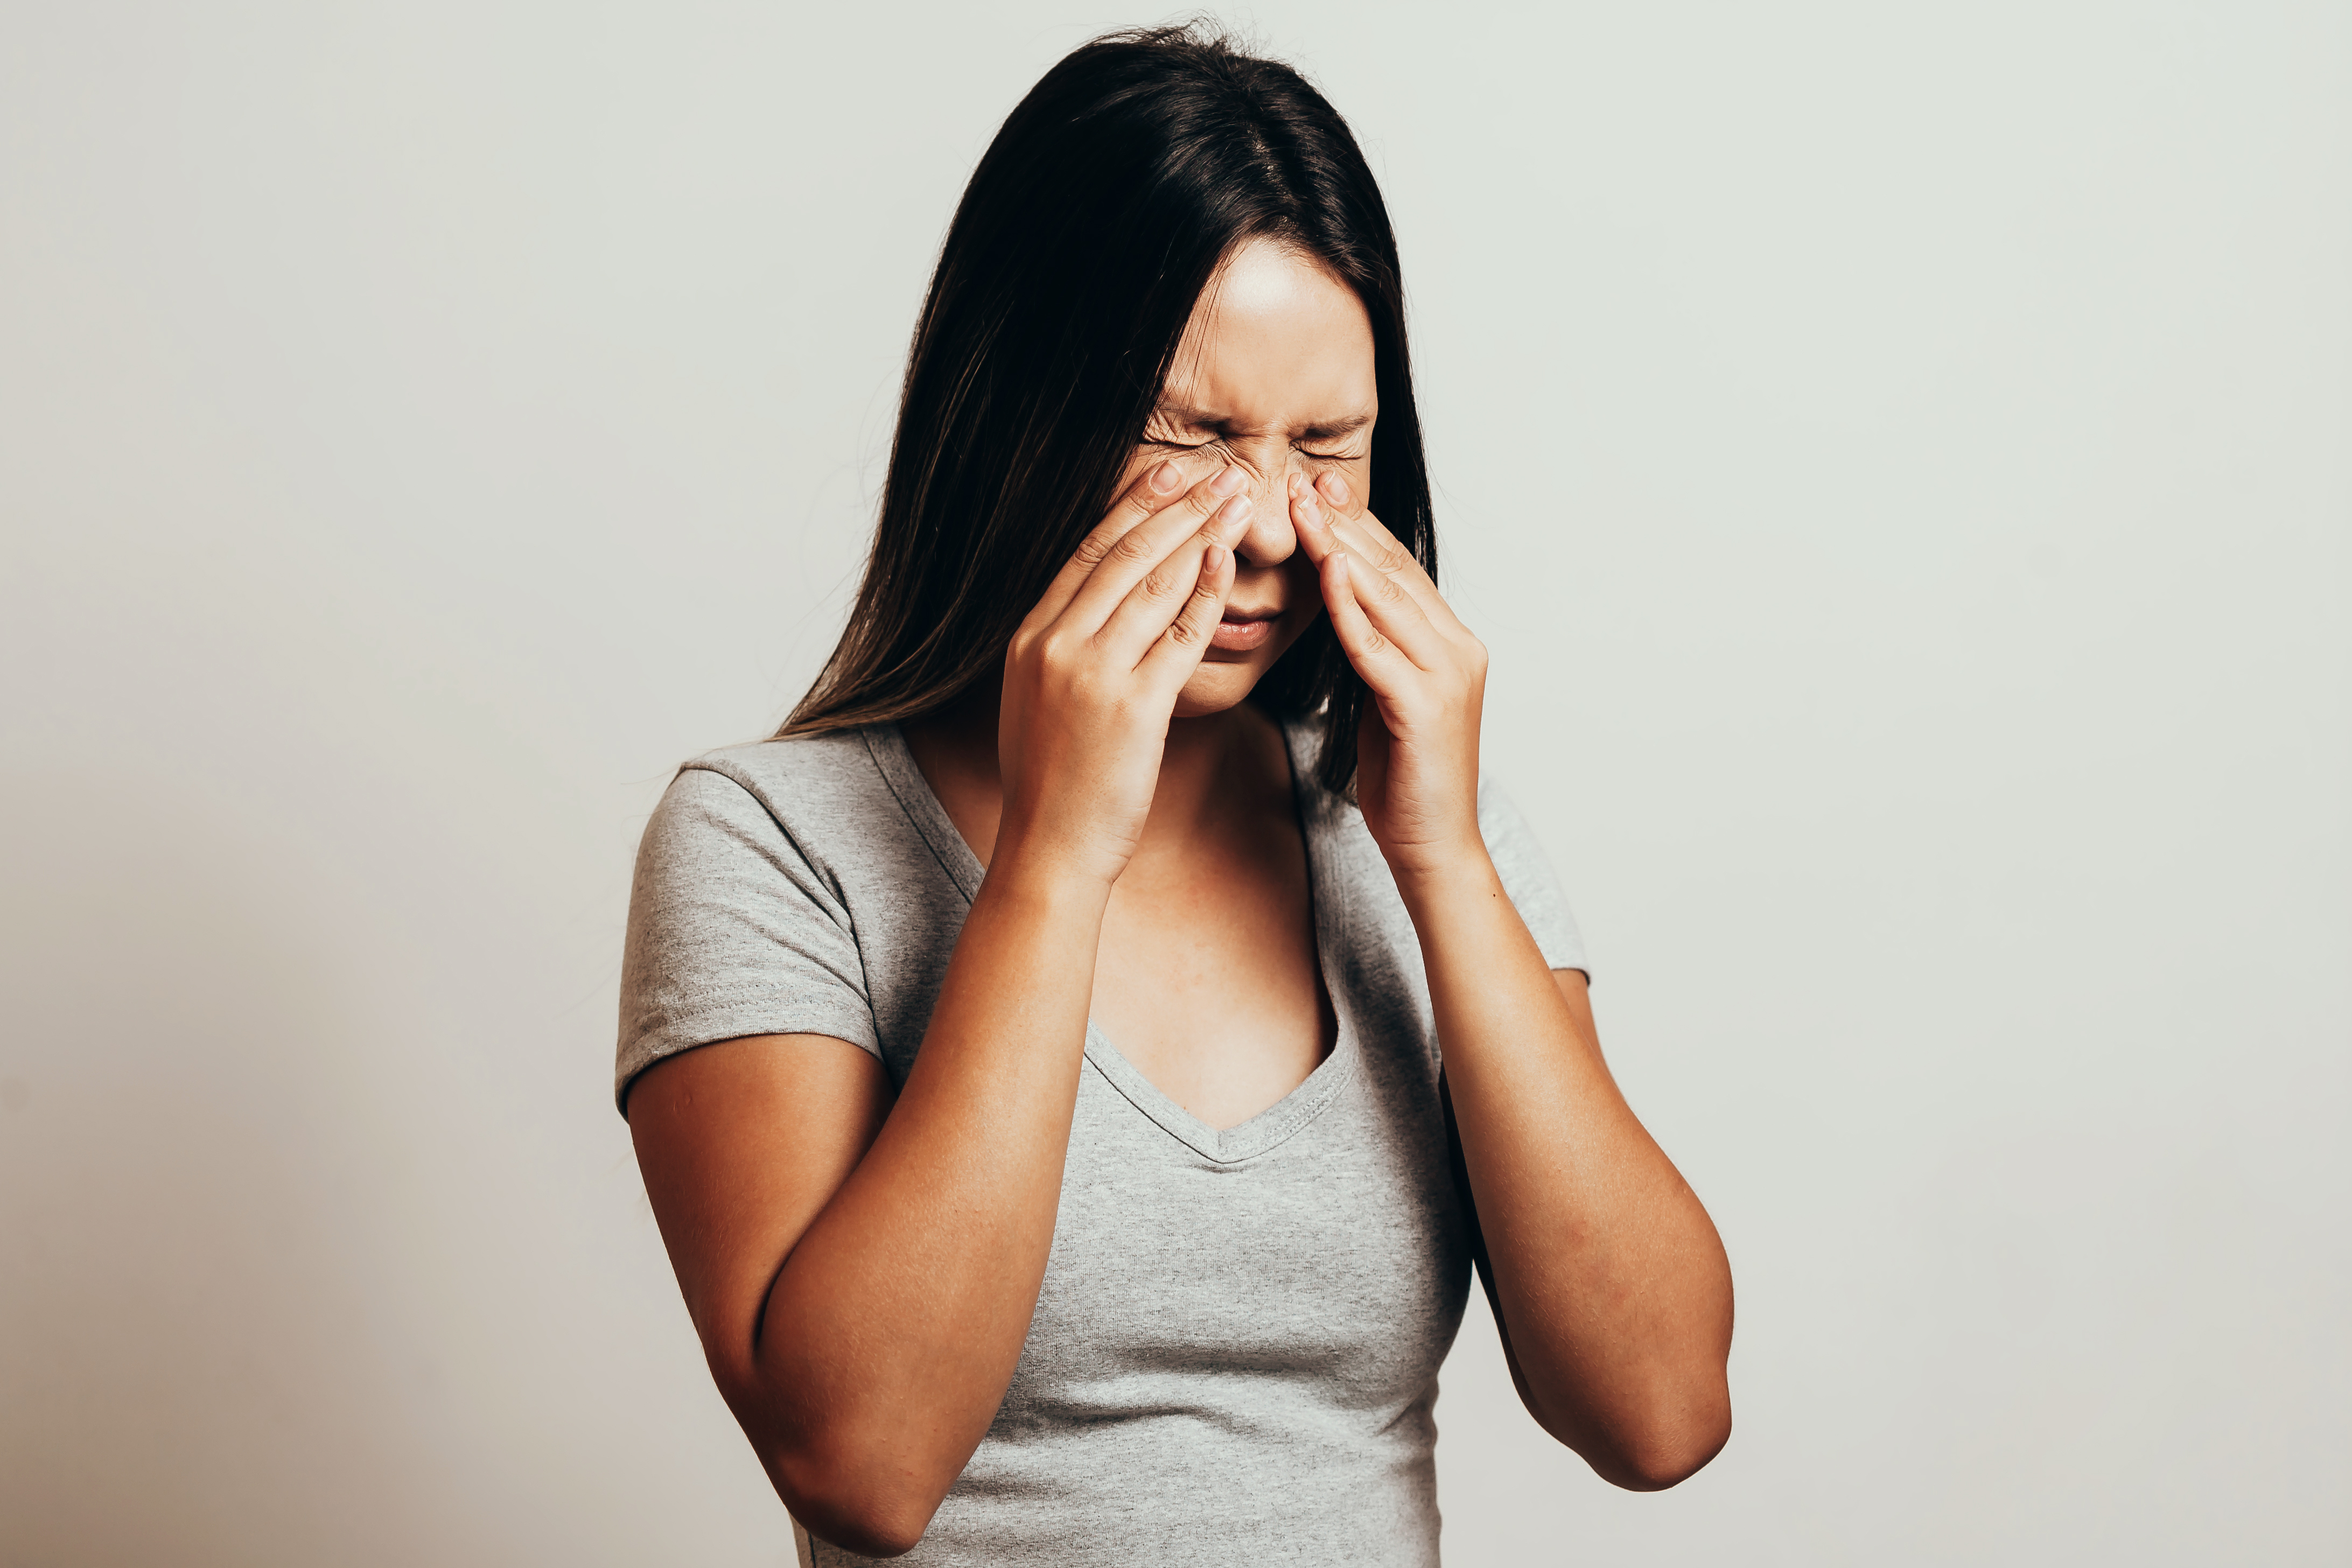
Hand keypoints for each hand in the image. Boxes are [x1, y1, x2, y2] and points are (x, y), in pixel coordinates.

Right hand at [995, 457, 1253, 887]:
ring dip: (1199, 532)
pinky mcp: (1132, 706)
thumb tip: (1087, 614)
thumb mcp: (1036, 702)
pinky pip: (1178, 634)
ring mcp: (1092, 673)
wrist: (1049, 850)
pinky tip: (1227, 560)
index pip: (1085, 555)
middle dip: (1173, 505)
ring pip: (1152, 584)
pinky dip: (1205, 592)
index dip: (1130, 508)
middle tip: (1215, 468)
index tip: (1165, 474)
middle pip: (1121, 555)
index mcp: (1029, 639)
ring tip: (1236, 497)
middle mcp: (1054, 645)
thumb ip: (1059, 652)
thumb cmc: (1053, 786)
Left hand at [1290, 470, 1488, 881]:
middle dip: (1344, 522)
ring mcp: (1448, 676)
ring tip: (1299, 509)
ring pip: (1387, 598)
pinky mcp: (1426, 707)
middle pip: (1393, 570)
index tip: (1312, 487)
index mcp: (1450, 643)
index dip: (1356, 525)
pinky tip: (1324, 573)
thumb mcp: (1382, 700)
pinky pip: (1377, 648)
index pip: (1396, 569)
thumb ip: (1373, 652)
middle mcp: (1458, 648)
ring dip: (1340, 549)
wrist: (1434, 849)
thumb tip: (1341, 609)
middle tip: (1299, 479)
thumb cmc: (1404, 779)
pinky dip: (1350, 608)